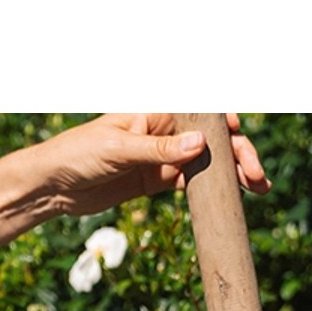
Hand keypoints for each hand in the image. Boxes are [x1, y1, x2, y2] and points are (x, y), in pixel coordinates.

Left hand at [35, 113, 269, 216]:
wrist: (53, 186)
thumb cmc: (78, 154)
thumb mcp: (119, 150)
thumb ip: (160, 150)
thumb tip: (201, 146)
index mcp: (156, 110)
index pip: (202, 112)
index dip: (227, 125)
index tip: (242, 140)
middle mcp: (163, 130)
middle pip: (212, 139)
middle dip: (238, 154)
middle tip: (257, 176)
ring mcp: (162, 156)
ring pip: (207, 163)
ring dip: (232, 175)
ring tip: (258, 188)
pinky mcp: (157, 180)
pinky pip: (192, 184)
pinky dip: (212, 192)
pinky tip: (232, 200)